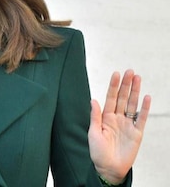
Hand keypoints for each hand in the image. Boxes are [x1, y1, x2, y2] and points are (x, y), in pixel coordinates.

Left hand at [88, 69, 151, 183]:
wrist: (108, 169)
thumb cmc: (98, 153)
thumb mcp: (93, 133)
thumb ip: (95, 116)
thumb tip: (93, 100)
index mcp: (105, 117)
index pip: (111, 98)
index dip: (114, 86)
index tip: (116, 73)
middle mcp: (117, 118)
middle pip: (123, 98)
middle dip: (126, 85)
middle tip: (130, 71)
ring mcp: (128, 125)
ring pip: (133, 104)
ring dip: (136, 92)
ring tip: (138, 78)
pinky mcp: (137, 133)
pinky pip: (142, 118)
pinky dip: (144, 108)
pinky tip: (146, 97)